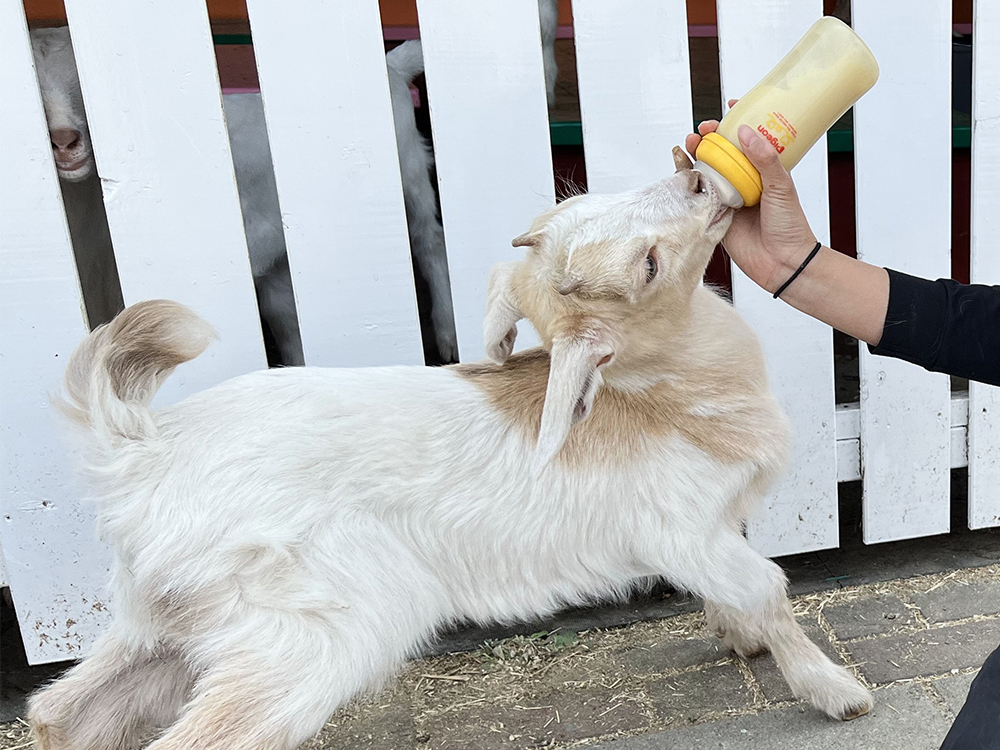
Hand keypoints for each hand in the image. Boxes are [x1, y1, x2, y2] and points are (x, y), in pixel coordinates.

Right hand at [686, 101, 818, 293]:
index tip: (732, 106)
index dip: (739, 121)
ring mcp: (728, 197)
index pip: (749, 138)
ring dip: (695, 155)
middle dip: (710, 137)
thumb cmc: (789, 225)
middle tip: (703, 130)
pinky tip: (681, 166)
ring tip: (688, 144)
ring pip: (706, 170)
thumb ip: (764, 159)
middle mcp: (744, 180)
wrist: (782, 262)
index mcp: (764, 169)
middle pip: (722, 151)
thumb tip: (745, 132)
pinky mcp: (714, 215)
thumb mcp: (781, 186)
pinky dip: (687, 180)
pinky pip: (697, 194)